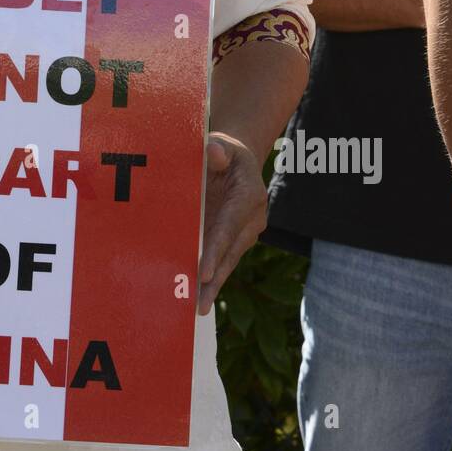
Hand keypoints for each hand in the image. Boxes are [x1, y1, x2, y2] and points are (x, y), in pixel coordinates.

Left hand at [198, 132, 266, 314]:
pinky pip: (225, 259)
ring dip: (214, 284)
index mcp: (249, 194)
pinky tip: (199, 297)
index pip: (230, 225)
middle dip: (216, 277)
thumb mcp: (221, 142)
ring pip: (230, 260)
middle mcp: (253, 216)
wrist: (236, 159)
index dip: (217, 249)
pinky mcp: (237, 238)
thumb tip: (213, 153)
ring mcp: (247, 230)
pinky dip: (213, 278)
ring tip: (198, 308)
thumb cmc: (223, 150)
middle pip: (232, 250)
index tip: (204, 273)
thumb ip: (216, 148)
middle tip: (199, 303)